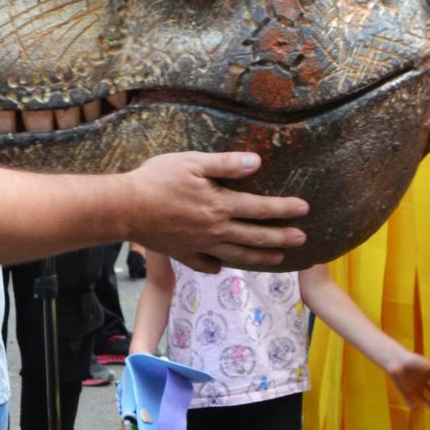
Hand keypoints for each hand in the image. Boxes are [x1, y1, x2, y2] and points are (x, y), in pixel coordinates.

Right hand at [122, 152, 307, 269]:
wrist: (125, 208)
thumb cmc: (157, 179)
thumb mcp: (192, 162)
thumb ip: (226, 164)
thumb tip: (256, 162)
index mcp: (219, 205)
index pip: (260, 208)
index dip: (284, 209)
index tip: (304, 209)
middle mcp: (214, 230)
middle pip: (255, 237)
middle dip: (281, 237)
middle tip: (302, 238)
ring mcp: (199, 245)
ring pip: (237, 255)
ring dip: (260, 257)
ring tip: (279, 257)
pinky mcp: (182, 254)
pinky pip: (205, 264)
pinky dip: (218, 267)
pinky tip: (223, 267)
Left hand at [380, 347, 429, 408]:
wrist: (398, 362)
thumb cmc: (415, 362)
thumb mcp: (429, 366)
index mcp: (427, 374)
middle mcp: (421, 381)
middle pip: (429, 390)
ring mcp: (413, 386)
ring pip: (420, 396)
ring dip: (425, 401)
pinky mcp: (405, 390)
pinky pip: (409, 399)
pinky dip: (412, 404)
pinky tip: (417, 409)